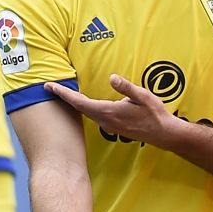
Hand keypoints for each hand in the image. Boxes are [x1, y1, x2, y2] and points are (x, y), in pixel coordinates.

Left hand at [47, 75, 182, 145]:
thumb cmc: (154, 114)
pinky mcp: (113, 126)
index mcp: (108, 111)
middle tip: (50, 87)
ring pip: (85, 112)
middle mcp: (105, 120)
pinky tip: (83, 103)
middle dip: (64, 97)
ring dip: (73, 102)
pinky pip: (93, 115)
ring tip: (63, 93)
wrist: (163, 134)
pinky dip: (83, 107)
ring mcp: (108, 124)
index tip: (49, 86)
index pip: (80, 102)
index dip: (63, 93)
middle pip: (78, 107)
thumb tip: (112, 77)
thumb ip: (126, 87)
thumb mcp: (142, 96)